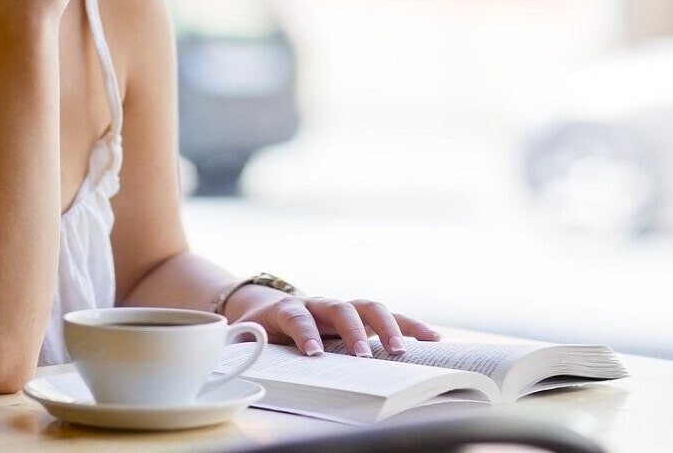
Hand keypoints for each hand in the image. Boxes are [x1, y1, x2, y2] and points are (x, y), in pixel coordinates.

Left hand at [235, 293, 441, 357]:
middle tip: (362, 356)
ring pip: (368, 308)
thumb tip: (241, 367)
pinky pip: (389, 317)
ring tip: (404, 351)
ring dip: (387, 327)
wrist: (266, 306)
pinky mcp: (360, 317)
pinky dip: (410, 327)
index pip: (297, 317)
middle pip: (339, 307)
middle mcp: (318, 304)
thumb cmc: (258, 329)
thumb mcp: (246, 340)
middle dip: (352, 330)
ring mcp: (342, 308)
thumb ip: (246, 350)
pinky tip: (432, 341)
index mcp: (286, 310)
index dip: (305, 333)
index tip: (313, 353)